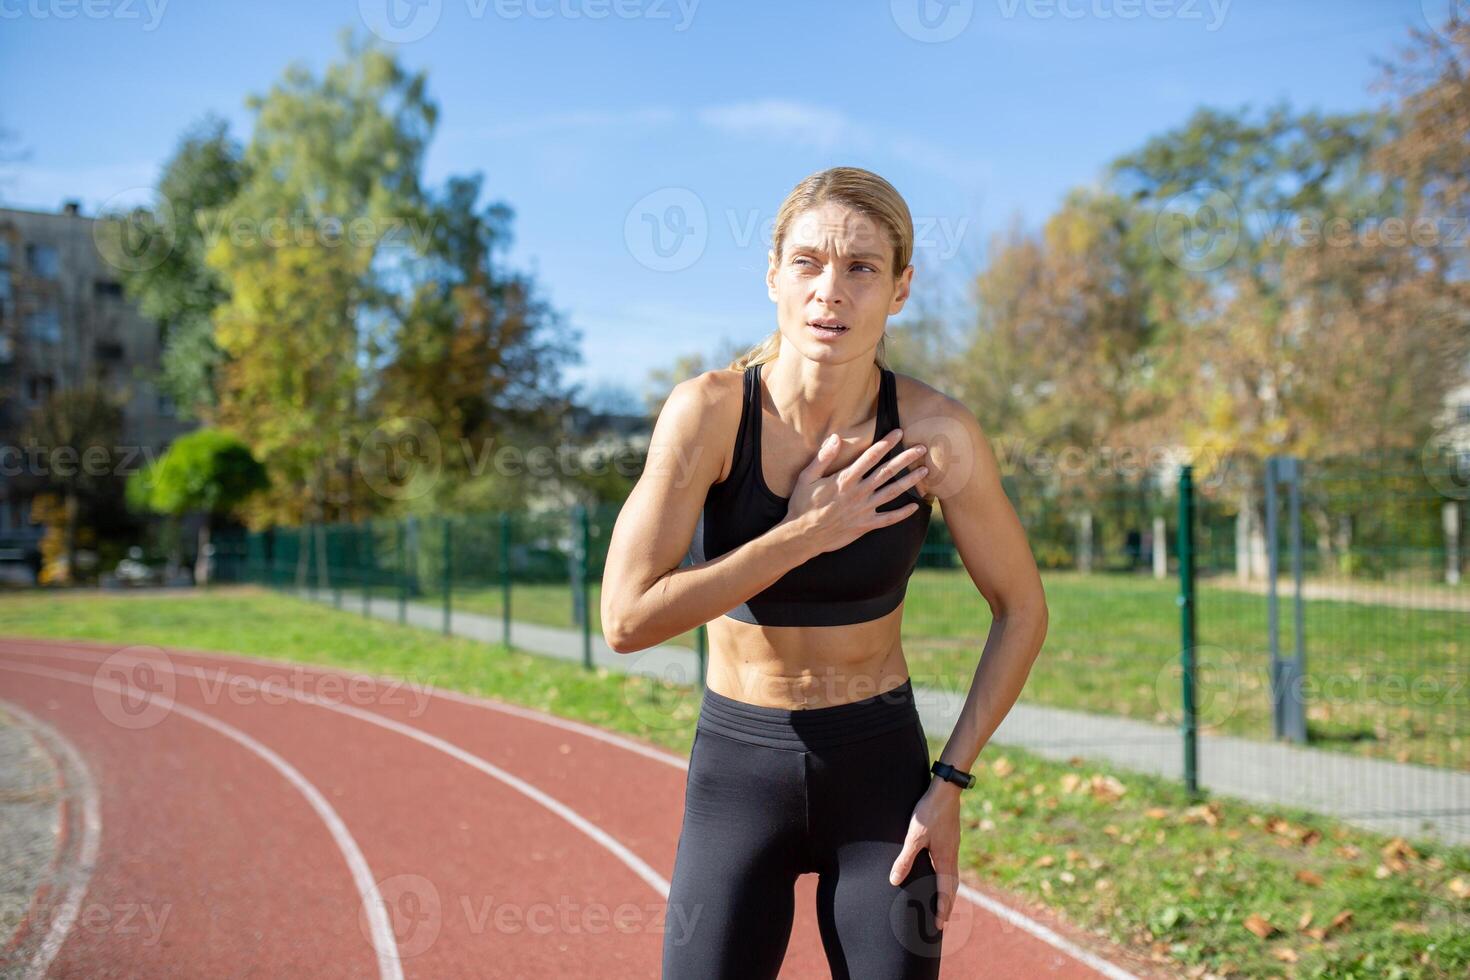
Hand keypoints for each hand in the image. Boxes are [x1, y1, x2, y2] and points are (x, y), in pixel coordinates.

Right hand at [780, 427, 927, 555]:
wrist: (802, 536)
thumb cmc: (802, 505)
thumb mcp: (806, 478)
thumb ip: (823, 457)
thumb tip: (835, 437)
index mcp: (844, 479)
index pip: (870, 457)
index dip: (886, 443)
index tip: (899, 433)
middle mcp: (858, 493)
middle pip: (887, 472)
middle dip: (905, 459)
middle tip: (921, 448)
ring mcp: (863, 510)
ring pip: (892, 493)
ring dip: (910, 481)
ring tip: (925, 471)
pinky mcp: (864, 525)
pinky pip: (888, 519)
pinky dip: (902, 514)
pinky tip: (916, 507)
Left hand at [889, 778, 962, 929]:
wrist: (945, 790)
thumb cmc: (929, 813)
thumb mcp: (913, 837)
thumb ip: (905, 859)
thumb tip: (894, 881)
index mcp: (945, 859)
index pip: (945, 891)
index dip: (942, 908)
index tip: (940, 925)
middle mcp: (951, 855)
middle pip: (952, 886)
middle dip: (947, 903)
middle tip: (943, 919)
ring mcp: (952, 846)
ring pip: (951, 874)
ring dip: (947, 889)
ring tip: (941, 899)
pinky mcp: (949, 837)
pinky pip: (949, 863)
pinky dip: (945, 875)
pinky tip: (937, 870)